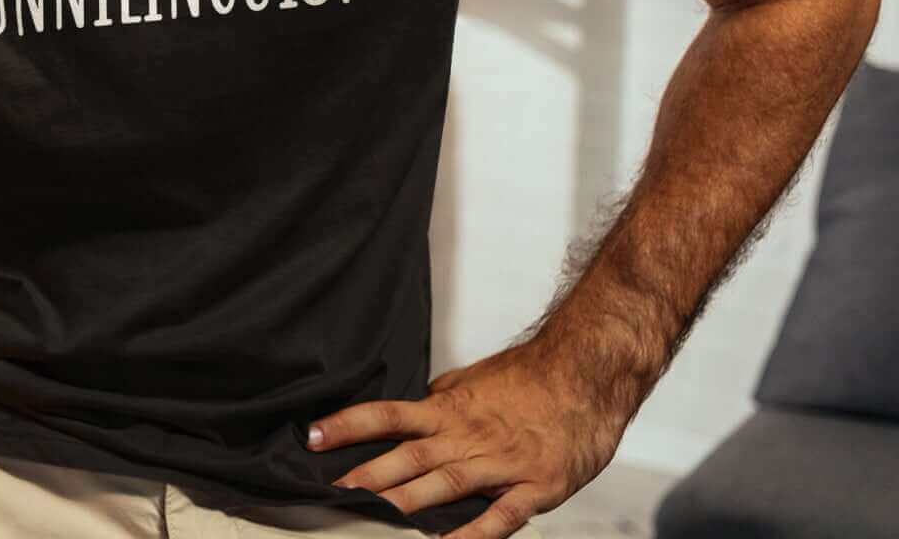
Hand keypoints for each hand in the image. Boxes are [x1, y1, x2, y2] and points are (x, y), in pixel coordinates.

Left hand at [305, 339, 628, 537]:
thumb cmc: (529, 379)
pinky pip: (500, 517)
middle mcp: (468, 435)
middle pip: (408, 456)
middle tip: (330, 490)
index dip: (350, 425)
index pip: (388, 415)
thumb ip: (443, 401)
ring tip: (371, 517)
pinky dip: (473, 534)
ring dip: (406, 504)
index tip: (313, 435)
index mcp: (450, 408)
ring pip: (445, 486)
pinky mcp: (534, 487)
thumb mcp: (476, 381)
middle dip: (367, 475)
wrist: (585, 375)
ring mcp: (500, 463)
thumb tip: (413, 410)